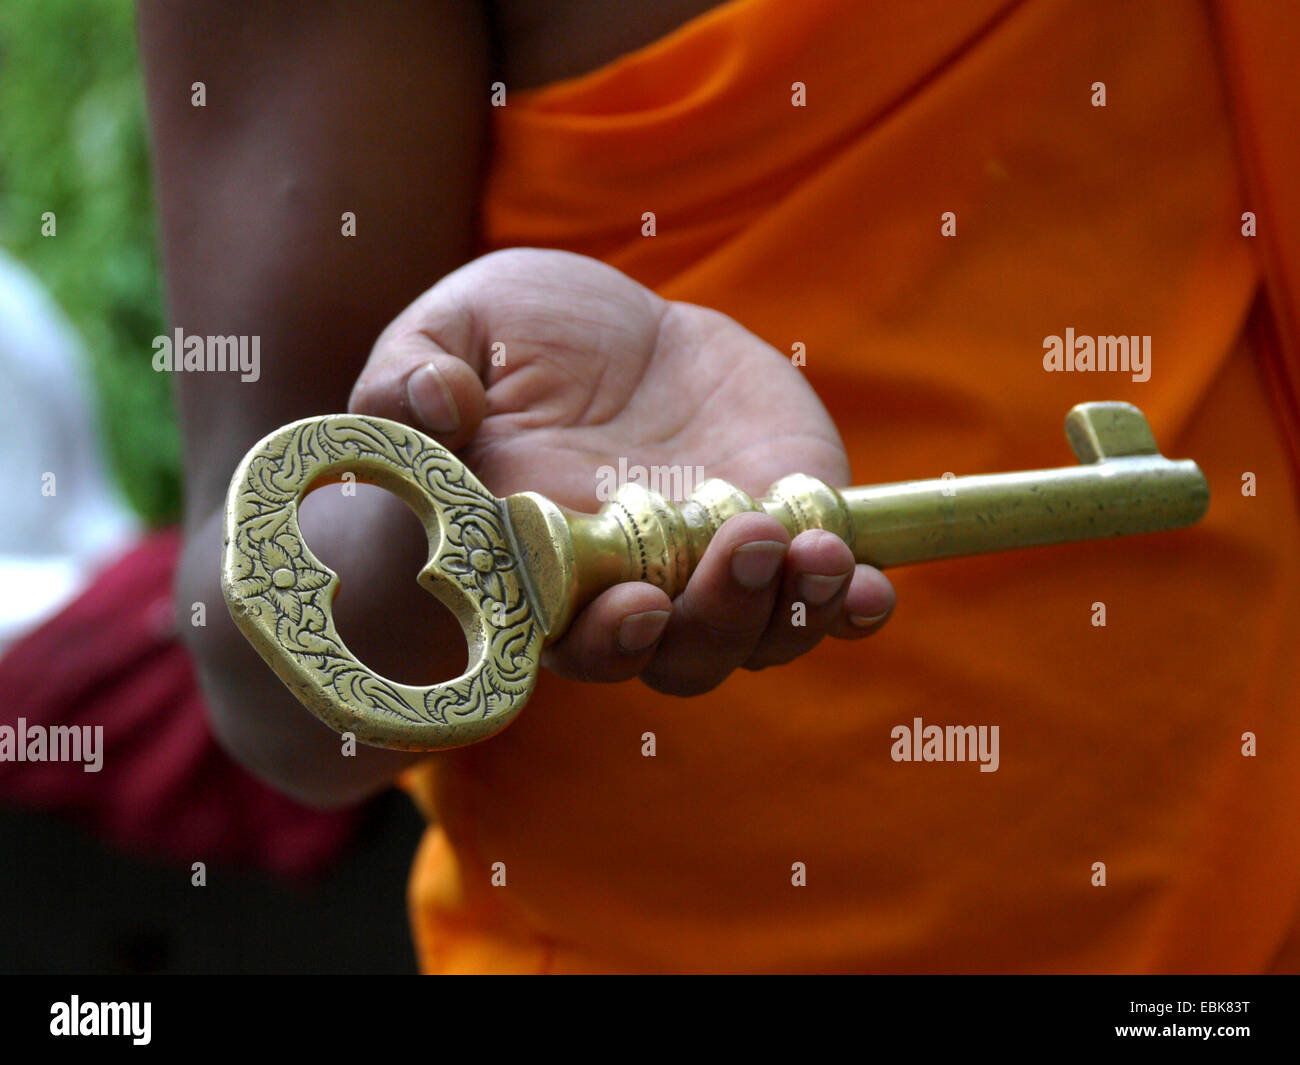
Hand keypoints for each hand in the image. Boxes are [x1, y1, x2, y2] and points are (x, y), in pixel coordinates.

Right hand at [349, 248, 893, 695]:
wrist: (609, 326)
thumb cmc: (509, 340)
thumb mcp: (445, 332)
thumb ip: (411, 378)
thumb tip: (436, 409)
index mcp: (547, 563)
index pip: (575, 640)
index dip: (607, 639)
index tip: (633, 604)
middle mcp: (637, 582)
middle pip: (683, 655)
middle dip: (717, 620)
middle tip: (740, 544)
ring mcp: (717, 562)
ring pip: (761, 634)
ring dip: (794, 611)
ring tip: (817, 553)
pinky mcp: (787, 522)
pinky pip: (827, 589)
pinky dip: (851, 601)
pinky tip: (867, 582)